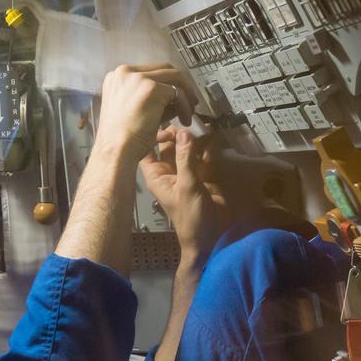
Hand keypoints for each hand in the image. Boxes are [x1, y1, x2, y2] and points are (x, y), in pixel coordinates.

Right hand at [94, 64, 197, 165]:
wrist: (115, 151)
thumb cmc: (120, 138)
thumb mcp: (131, 110)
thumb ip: (148, 98)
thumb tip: (172, 97)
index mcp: (117, 76)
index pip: (150, 71)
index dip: (166, 82)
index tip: (175, 96)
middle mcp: (125, 72)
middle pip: (164, 69)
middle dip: (180, 84)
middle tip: (190, 101)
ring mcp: (138, 78)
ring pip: (174, 78)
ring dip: (186, 95)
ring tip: (189, 112)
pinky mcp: (152, 88)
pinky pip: (177, 93)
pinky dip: (184, 106)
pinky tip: (184, 120)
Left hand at [140, 126, 225, 261]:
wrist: (210, 238)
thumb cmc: (190, 217)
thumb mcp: (187, 186)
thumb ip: (186, 159)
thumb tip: (184, 133)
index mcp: (157, 176)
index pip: (147, 151)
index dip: (152, 136)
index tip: (167, 125)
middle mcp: (170, 173)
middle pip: (169, 146)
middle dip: (177, 134)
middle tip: (189, 122)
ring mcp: (187, 174)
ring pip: (187, 150)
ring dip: (194, 139)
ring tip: (203, 126)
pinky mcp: (204, 176)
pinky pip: (203, 157)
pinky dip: (207, 148)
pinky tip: (213, 138)